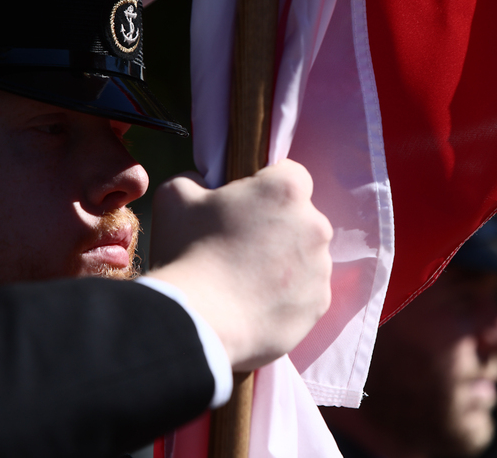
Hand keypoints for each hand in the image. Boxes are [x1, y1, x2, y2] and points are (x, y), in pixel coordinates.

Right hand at [148, 159, 332, 371]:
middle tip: (240, 247)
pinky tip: (255, 304)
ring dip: (284, 262)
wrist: (196, 323)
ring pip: (306, 257)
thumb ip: (196, 178)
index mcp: (287, 190)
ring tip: (245, 281)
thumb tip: (204, 183)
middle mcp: (315, 225)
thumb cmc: (187, 253)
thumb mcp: (175, 197)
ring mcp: (321, 268)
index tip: (244, 206)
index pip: (290, 174)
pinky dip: (287, 296)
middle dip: (277, 227)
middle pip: (300, 218)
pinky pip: (306, 292)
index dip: (265, 186)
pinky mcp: (319, 304)